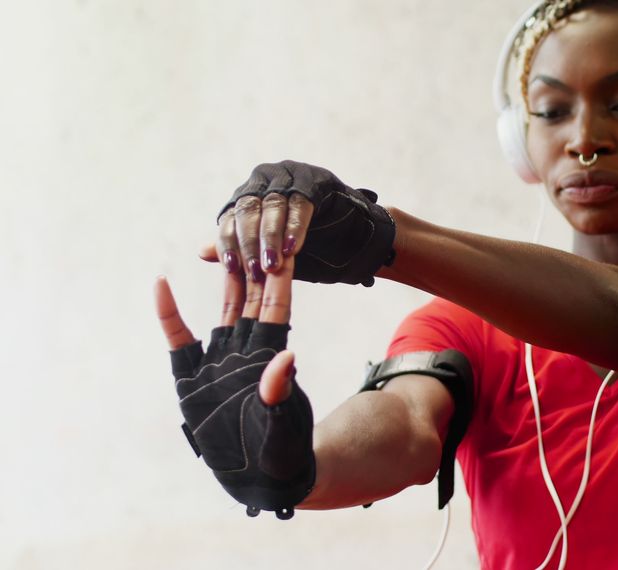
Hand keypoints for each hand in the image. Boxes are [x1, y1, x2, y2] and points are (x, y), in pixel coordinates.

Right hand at [154, 257, 314, 518]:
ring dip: (224, 280)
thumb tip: (286, 359)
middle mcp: (245, 354)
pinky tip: (160, 284)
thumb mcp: (282, 424)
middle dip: (255, 265)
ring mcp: (219, 363)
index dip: (280, 279)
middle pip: (252, 300)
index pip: (276, 309)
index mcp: (270, 358)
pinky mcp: (191, 378)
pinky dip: (169, 313)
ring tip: (223, 245)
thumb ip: (280, 393)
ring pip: (222, 310)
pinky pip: (179, 339)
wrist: (260, 478)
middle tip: (257, 226)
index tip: (286, 247)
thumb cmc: (281, 452)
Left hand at [213, 160, 395, 285]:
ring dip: (272, 238)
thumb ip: (240, 249)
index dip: (229, 243)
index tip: (231, 268)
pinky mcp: (315, 180)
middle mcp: (264, 179)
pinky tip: (294, 249)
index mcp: (249, 195)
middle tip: (255, 270)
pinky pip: (301, 204)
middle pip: (248, 209)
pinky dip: (295, 228)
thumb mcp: (269, 250)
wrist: (353, 235)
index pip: (231, 217)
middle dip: (250, 243)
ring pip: (272, 206)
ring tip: (273, 264)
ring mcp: (290, 176)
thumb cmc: (306, 242)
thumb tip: (201, 252)